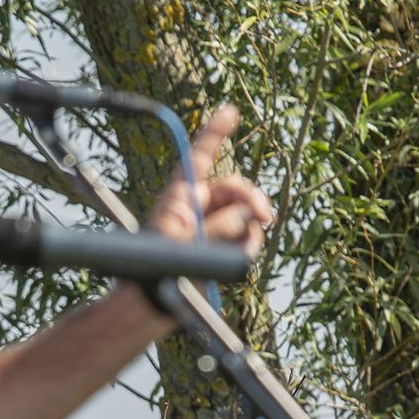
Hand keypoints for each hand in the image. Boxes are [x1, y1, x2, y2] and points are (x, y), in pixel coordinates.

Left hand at [139, 105, 274, 259]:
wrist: (152, 306)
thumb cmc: (158, 272)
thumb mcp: (189, 245)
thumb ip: (221, 228)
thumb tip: (250, 217)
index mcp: (180, 197)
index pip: (199, 158)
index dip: (214, 133)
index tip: (231, 111)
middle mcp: (196, 208)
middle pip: (233, 189)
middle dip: (251, 198)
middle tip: (266, 216)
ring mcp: (209, 228)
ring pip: (243, 214)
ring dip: (252, 227)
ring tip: (247, 247)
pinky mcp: (219, 248)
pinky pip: (244, 237)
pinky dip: (249, 244)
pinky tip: (245, 255)